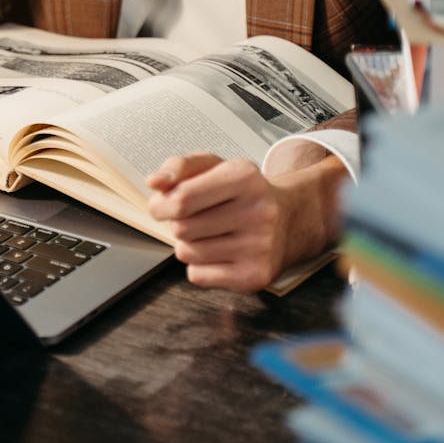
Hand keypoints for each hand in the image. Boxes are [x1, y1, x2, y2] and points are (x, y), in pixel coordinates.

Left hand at [146, 151, 345, 292]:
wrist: (289, 219)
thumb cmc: (242, 192)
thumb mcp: (213, 166)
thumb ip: (179, 166)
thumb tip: (154, 182)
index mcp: (244, 176)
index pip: (181, 199)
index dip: (161, 205)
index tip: (162, 205)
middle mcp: (257, 211)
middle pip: (181, 228)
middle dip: (178, 224)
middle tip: (195, 218)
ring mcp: (260, 246)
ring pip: (187, 253)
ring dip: (188, 244)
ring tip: (209, 233)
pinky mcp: (256, 276)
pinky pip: (198, 276)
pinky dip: (199, 266)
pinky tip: (218, 252)